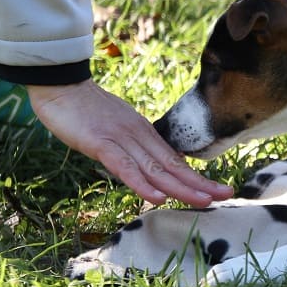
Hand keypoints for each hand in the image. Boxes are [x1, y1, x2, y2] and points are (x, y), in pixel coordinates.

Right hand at [26, 79, 232, 207]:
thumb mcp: (115, 130)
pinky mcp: (100, 143)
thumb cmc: (84, 109)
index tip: (217, 190)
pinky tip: (156, 197)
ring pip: (155, 169)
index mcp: (143, 134)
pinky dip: (141, 184)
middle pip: (172, 166)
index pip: (174, 160)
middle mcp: (138, 136)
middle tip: (225, 196)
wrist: (61, 85)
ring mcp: (121, 139)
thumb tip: (146, 166)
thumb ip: (132, 146)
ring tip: (203, 201)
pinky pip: (124, 166)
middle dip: (199, 184)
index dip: (196, 177)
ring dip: (180, 187)